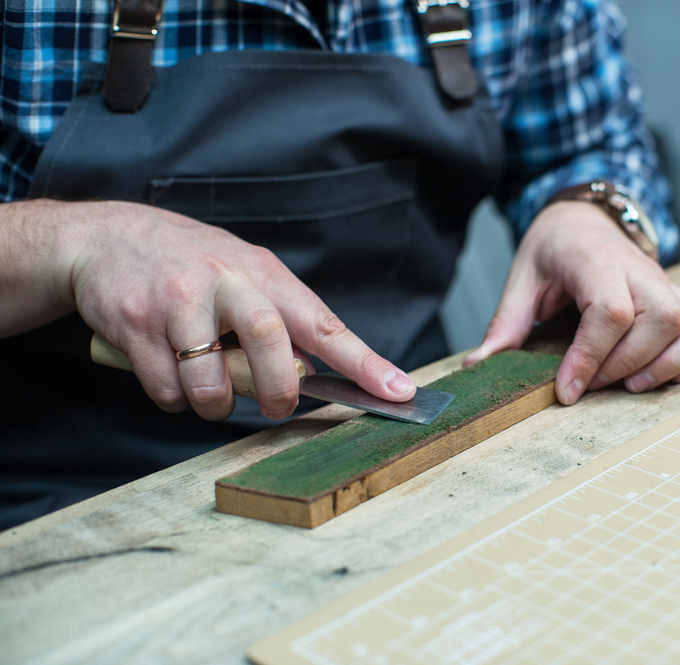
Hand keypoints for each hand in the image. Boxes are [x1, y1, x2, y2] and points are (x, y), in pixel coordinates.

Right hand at [0, 199, 415, 420]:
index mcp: (264, 273)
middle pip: (271, 346)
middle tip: (277, 406)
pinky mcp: (137, 326)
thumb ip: (279, 315)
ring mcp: (180, 302)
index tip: (400, 391)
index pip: (325, 324)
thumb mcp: (244, 272)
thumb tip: (315, 371)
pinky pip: (168, 389)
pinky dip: (175, 397)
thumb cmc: (190, 263)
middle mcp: (227, 282)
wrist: (105, 237)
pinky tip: (168, 370)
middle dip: (279, 391)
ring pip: (212, 381)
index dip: (365, 362)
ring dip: (216, 403)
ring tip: (209, 389)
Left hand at [464, 201, 679, 404]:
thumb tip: (477, 366)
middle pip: (661, 318)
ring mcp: (665, 281)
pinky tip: (670, 375)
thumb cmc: (554, 250)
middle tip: (595, 385)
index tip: (568, 391)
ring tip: (630, 386)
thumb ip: (506, 323)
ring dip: (667, 364)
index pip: (610, 311)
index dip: (591, 357)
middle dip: (629, 363)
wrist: (585, 219)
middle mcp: (638, 269)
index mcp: (595, 261)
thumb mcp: (522, 278)